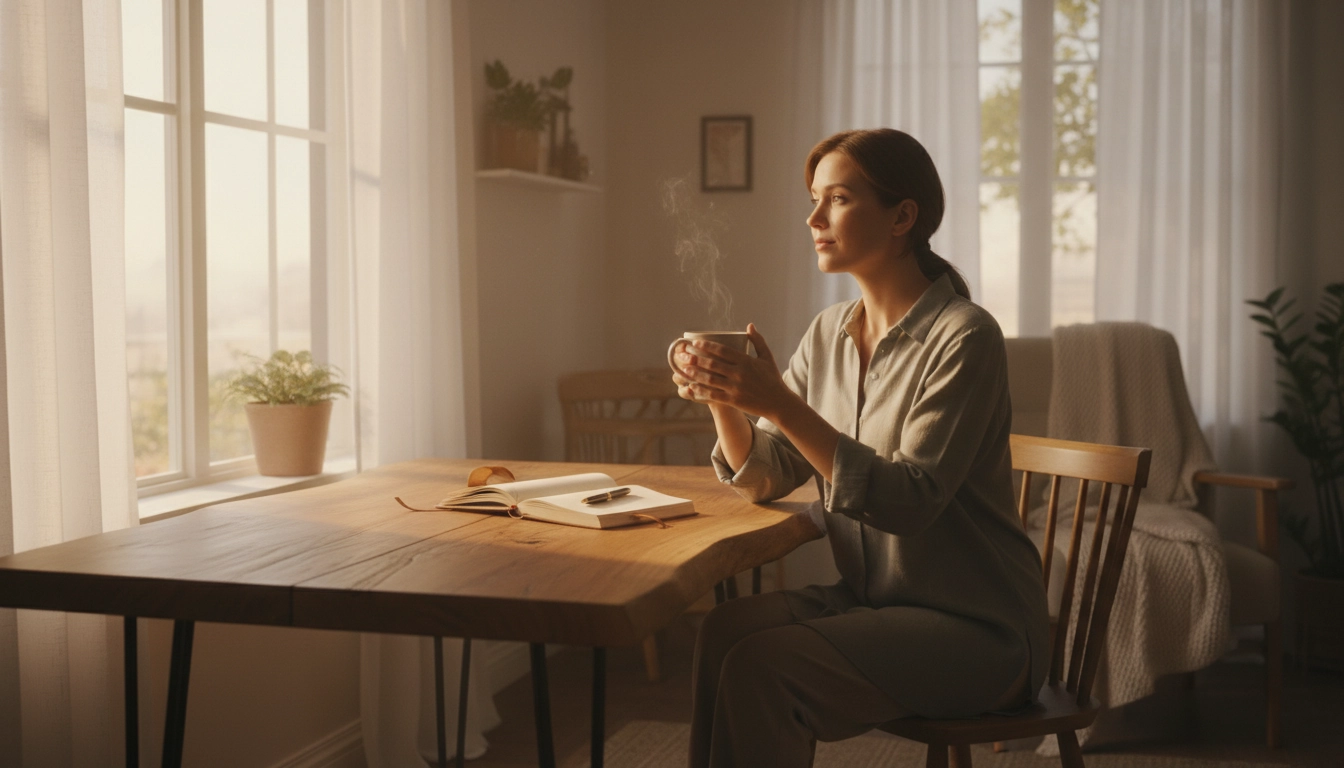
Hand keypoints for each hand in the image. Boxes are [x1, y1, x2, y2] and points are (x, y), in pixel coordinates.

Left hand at [675, 324, 792, 419]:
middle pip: (713, 364)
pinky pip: (713, 395)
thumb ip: (757, 341)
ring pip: (710, 379)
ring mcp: (735, 388)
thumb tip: (749, 325)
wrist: (778, 402)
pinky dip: (701, 391)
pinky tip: (691, 387)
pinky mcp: (733, 401)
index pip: (723, 350)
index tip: (695, 342)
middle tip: (683, 354)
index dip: (707, 346)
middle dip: (696, 358)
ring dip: (695, 374)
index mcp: (746, 361)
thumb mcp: (766, 357)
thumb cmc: (772, 378)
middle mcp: (739, 374)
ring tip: (683, 368)